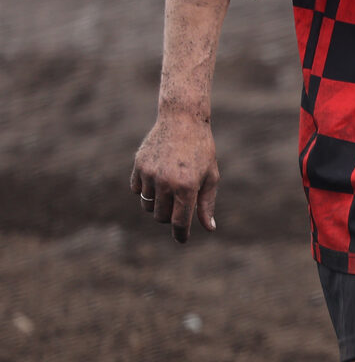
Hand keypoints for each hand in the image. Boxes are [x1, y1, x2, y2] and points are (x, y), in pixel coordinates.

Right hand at [130, 111, 219, 243]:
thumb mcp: (210, 178)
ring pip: (147, 205)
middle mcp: (165, 182)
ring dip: (157, 205)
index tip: (182, 240)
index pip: (180, 221)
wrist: (182, 121)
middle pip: (161, 216)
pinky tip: (157, 182)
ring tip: (169, 193)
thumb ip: (206, 204)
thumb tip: (209, 228)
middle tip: (178, 209)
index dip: (180, 234)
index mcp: (186, 187)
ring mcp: (149, 173)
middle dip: (170, 218)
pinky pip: (136, 190)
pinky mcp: (138, 165)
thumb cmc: (202, 151)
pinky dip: (145, 192)